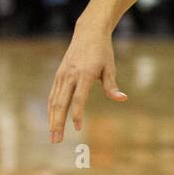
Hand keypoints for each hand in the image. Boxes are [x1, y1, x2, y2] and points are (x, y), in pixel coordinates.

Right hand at [47, 24, 126, 142]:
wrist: (88, 33)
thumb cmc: (103, 52)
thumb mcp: (110, 67)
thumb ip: (112, 85)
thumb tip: (122, 98)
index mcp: (85, 74)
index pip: (79, 98)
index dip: (78, 114)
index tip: (78, 128)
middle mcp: (70, 75)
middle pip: (61, 103)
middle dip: (58, 123)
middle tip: (56, 141)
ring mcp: (62, 75)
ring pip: (53, 100)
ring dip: (52, 119)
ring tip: (53, 136)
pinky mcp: (59, 74)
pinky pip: (53, 95)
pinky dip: (51, 109)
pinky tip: (52, 120)